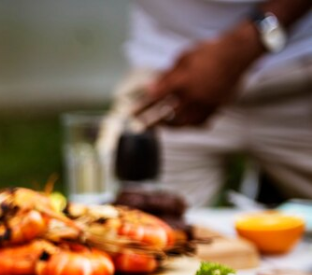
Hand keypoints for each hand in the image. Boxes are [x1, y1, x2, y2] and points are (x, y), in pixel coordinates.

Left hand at [136, 23, 263, 126]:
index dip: (142, 106)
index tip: (132, 111)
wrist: (237, 54)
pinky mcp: (217, 107)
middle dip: (152, 122)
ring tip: (164, 126)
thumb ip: (167, 74)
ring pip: (184, 122)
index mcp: (181, 82)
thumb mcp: (182, 58)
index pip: (155, 98)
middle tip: (143, 126)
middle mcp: (192, 96)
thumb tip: (153, 85)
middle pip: (167, 115)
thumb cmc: (209, 52)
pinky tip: (185, 123)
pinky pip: (201, 121)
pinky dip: (191, 123)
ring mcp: (205, 104)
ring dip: (171, 126)